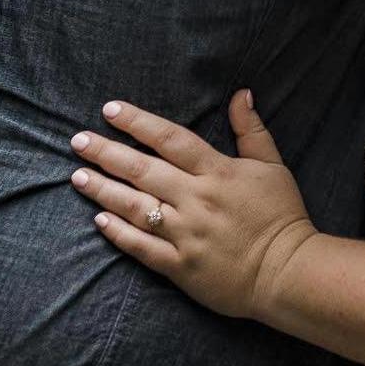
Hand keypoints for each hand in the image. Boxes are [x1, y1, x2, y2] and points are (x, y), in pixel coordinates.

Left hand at [69, 91, 317, 320]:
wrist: (287, 271)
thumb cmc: (282, 214)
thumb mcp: (273, 165)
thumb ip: (252, 130)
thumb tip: (240, 94)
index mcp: (218, 172)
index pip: (171, 140)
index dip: (139, 123)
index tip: (110, 110)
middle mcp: (196, 200)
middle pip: (144, 171)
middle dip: (107, 153)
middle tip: (77, 140)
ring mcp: (185, 234)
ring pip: (135, 207)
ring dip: (104, 190)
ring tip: (77, 175)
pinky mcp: (179, 266)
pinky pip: (141, 247)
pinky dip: (118, 233)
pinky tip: (98, 220)